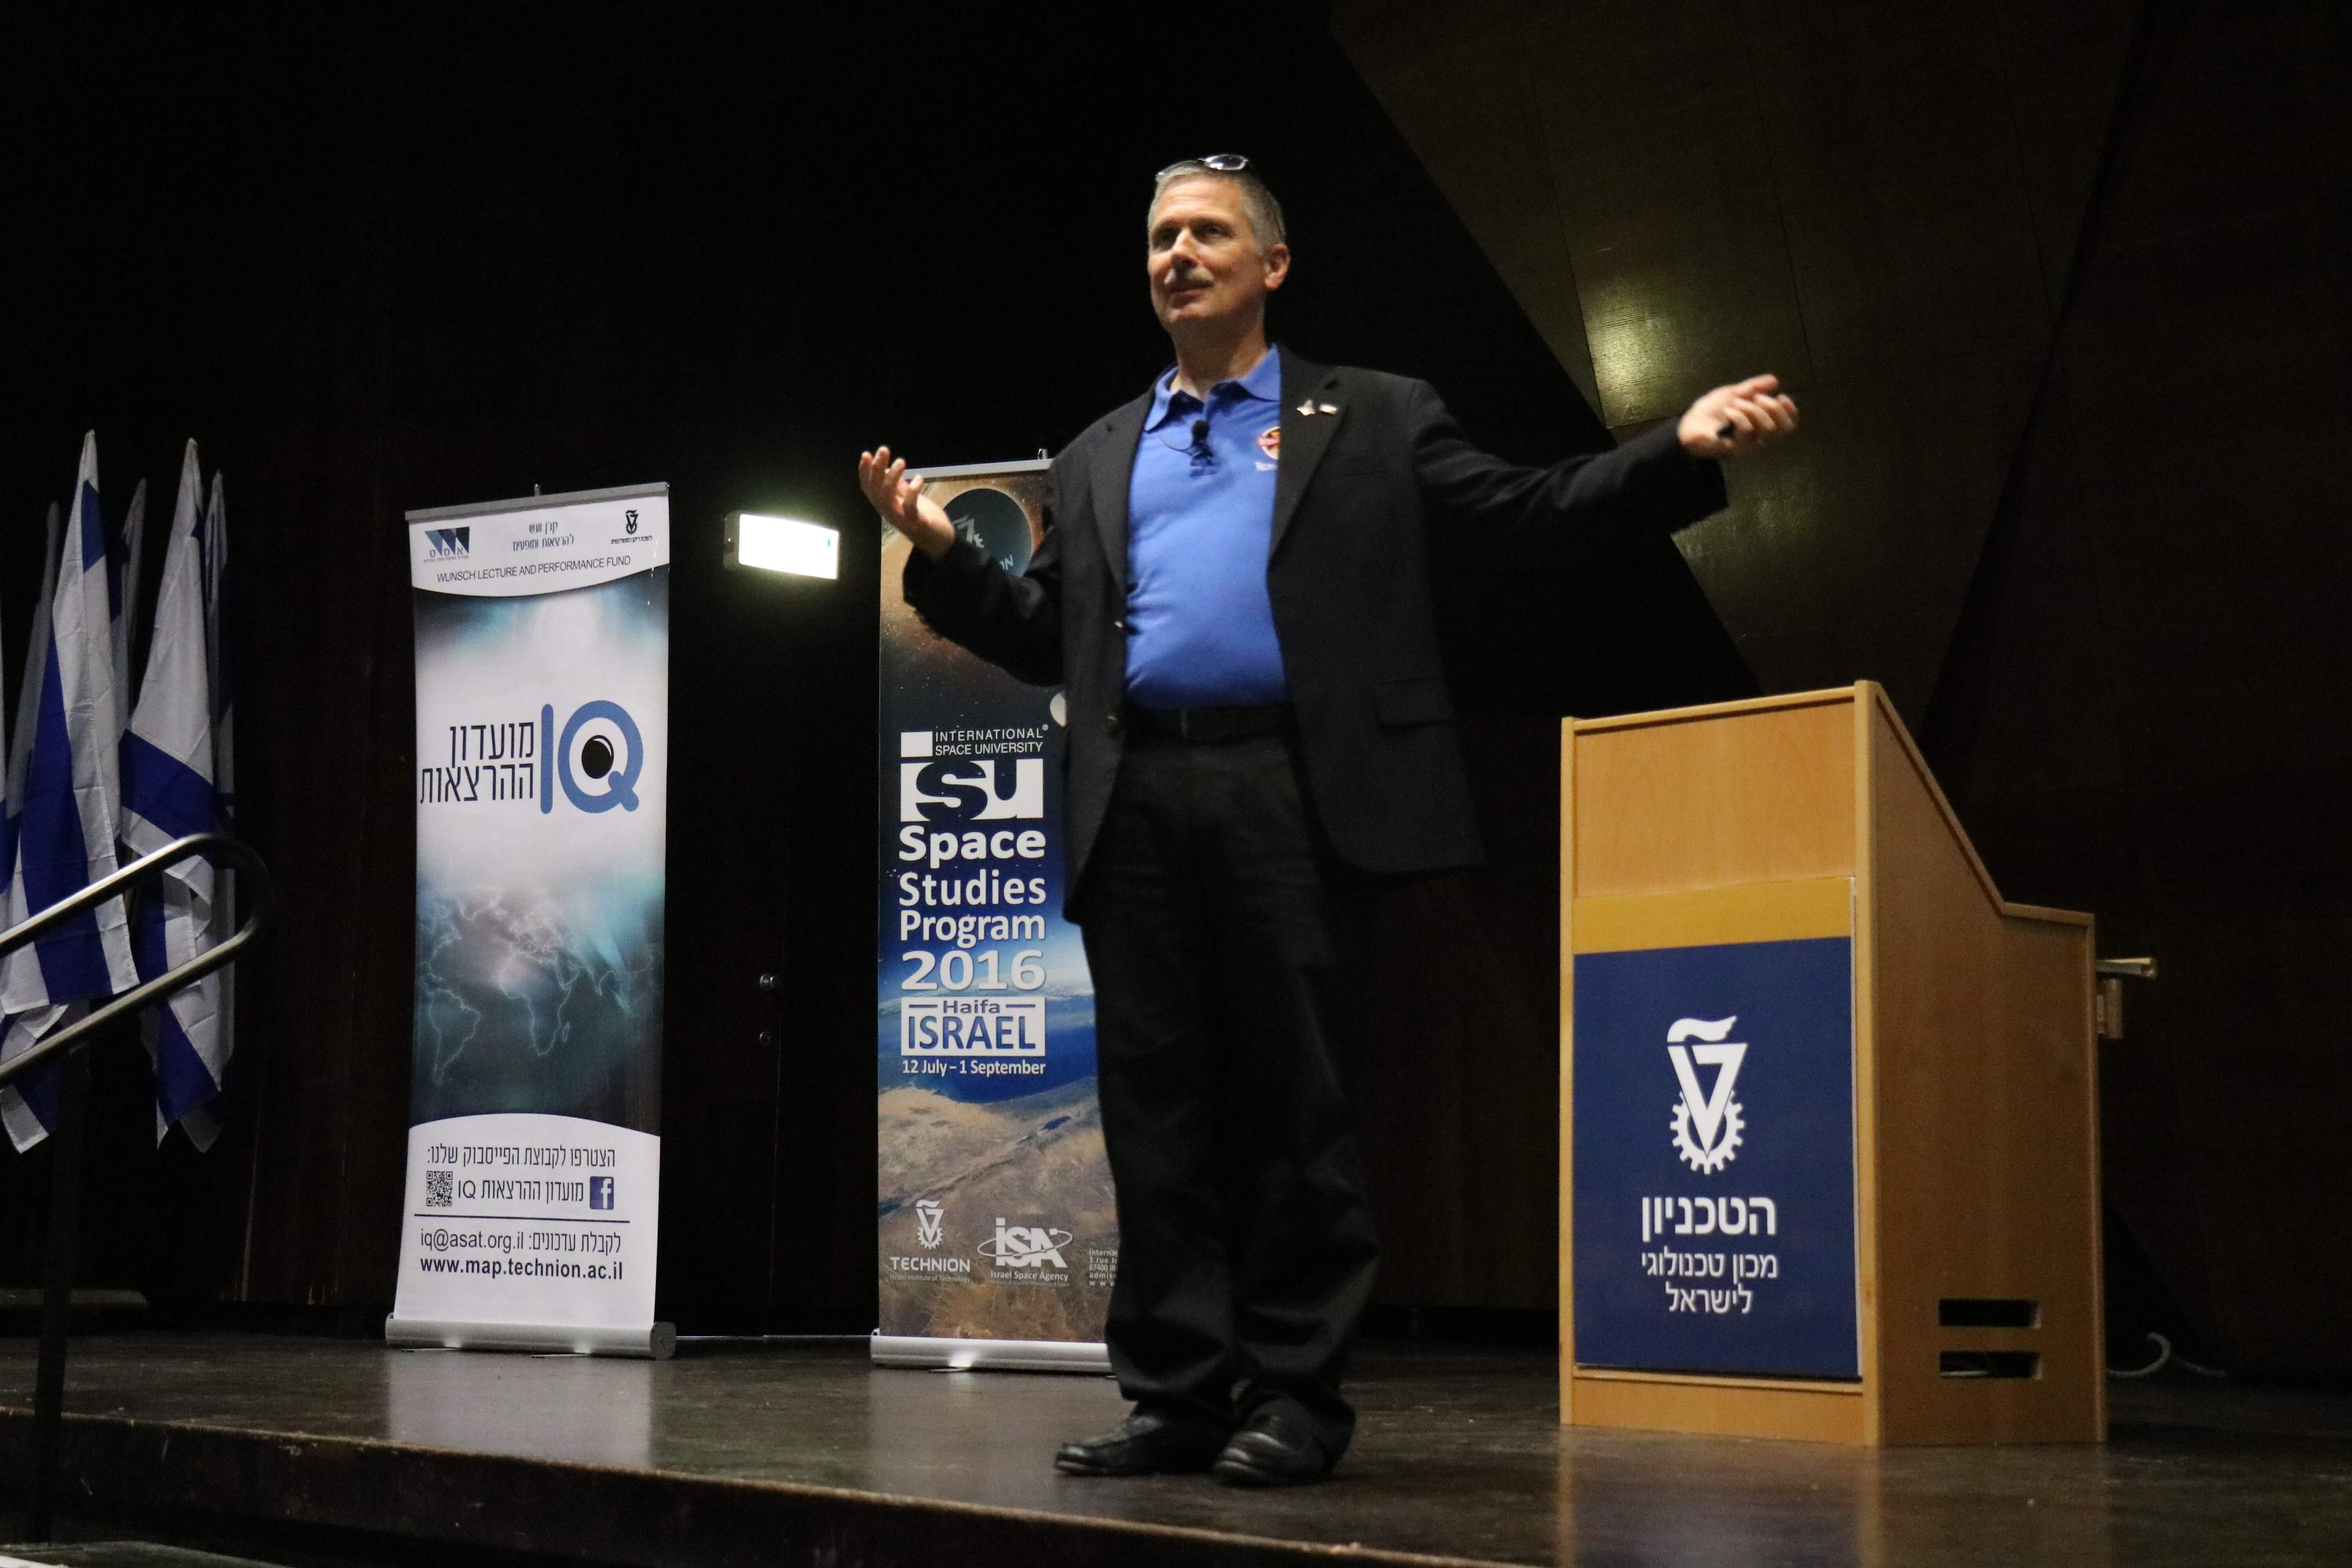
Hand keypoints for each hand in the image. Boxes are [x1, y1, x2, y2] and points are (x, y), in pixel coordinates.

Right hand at [857, 445, 956, 558]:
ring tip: (900, 461)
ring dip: (892, 478)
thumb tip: (886, 468)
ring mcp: (900, 518)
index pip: (869, 488)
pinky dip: (912, 492)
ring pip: (887, 498)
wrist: (939, 541)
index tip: (866, 454)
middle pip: (876, 490)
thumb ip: (898, 486)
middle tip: (883, 450)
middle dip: (876, 469)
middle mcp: (888, 512)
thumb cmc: (922, 517)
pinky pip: (909, 508)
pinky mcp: (915, 523)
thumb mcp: (908, 498)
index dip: (865, 472)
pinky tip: (918, 478)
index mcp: (885, 505)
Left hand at [1677, 375, 1798, 458]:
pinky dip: (1738, 416)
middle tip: (1754, 398)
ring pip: (1765, 429)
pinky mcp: (1734, 449)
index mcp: (1760, 428)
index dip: (1790, 411)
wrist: (1687, 424)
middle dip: (1771, 407)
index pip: (1788, 426)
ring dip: (1752, 409)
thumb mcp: (1733, 394)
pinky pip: (1746, 431)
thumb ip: (1753, 388)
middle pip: (1780, 428)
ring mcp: (1746, 447)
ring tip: (1735, 404)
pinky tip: (1728, 412)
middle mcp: (1757, 441)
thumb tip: (1774, 380)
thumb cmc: (1710, 412)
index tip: (1781, 396)